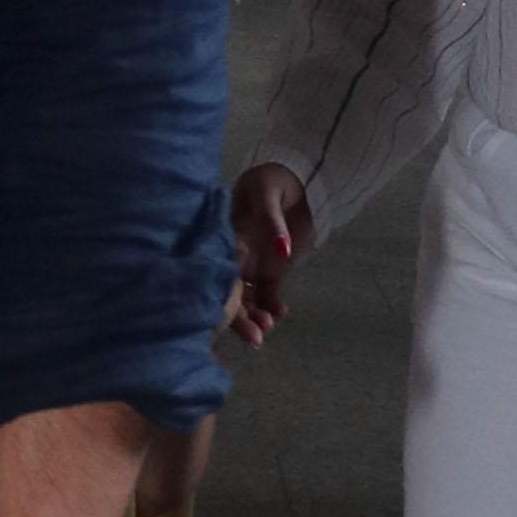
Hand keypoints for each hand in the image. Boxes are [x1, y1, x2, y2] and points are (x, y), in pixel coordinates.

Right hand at [224, 165, 312, 350]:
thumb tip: (281, 251)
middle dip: (239, 317)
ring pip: (248, 298)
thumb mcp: (268, 193)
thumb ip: (272, 221)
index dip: (220, 294)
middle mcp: (234, 255)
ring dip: (256, 316)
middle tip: (254, 338)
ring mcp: (253, 263)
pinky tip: (280, 314)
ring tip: (269, 327)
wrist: (298, 178)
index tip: (229, 314)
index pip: (218, 271)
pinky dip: (273, 306)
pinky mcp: (272, 268)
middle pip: (229, 292)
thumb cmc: (273, 179)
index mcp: (225, 237)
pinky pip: (268, 292)